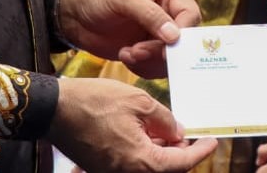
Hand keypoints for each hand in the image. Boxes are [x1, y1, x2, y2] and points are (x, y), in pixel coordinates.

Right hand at [49, 76, 216, 172]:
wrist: (54, 109)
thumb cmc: (94, 101)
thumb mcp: (138, 101)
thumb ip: (164, 120)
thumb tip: (178, 133)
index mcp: (140, 160)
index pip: (181, 164)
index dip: (200, 152)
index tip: (212, 141)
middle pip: (165, 170)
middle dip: (181, 154)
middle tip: (191, 135)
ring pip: (148, 168)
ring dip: (162, 153)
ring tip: (169, 131)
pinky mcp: (101, 168)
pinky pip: (131, 165)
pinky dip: (144, 153)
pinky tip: (148, 134)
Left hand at [57, 0, 200, 78]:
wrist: (77, 18)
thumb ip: (150, 15)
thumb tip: (175, 36)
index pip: (190, 15)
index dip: (182, 35)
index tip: (164, 49)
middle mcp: (172, 10)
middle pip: (185, 41)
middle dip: (161, 52)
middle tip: (137, 51)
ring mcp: (163, 32)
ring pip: (173, 58)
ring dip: (150, 61)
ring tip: (127, 53)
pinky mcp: (153, 50)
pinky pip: (160, 67)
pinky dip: (144, 67)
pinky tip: (126, 56)